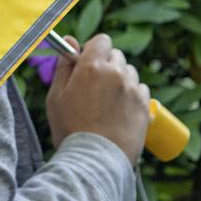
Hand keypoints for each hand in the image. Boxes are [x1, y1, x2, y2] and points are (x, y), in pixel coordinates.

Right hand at [45, 32, 150, 165]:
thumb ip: (64, 66)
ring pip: (129, 72)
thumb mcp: (56, 96)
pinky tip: (119, 111)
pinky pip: (140, 89)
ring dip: (119, 79)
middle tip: (93, 87)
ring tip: (106, 102)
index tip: (85, 64)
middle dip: (106, 64)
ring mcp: (133, 89)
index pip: (101, 40)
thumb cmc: (71, 129)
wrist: (96, 160)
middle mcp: (116, 73)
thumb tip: (70, 41)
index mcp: (92, 67)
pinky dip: (132, 94)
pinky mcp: (145, 106)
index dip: (92, 50)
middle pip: (116, 55)